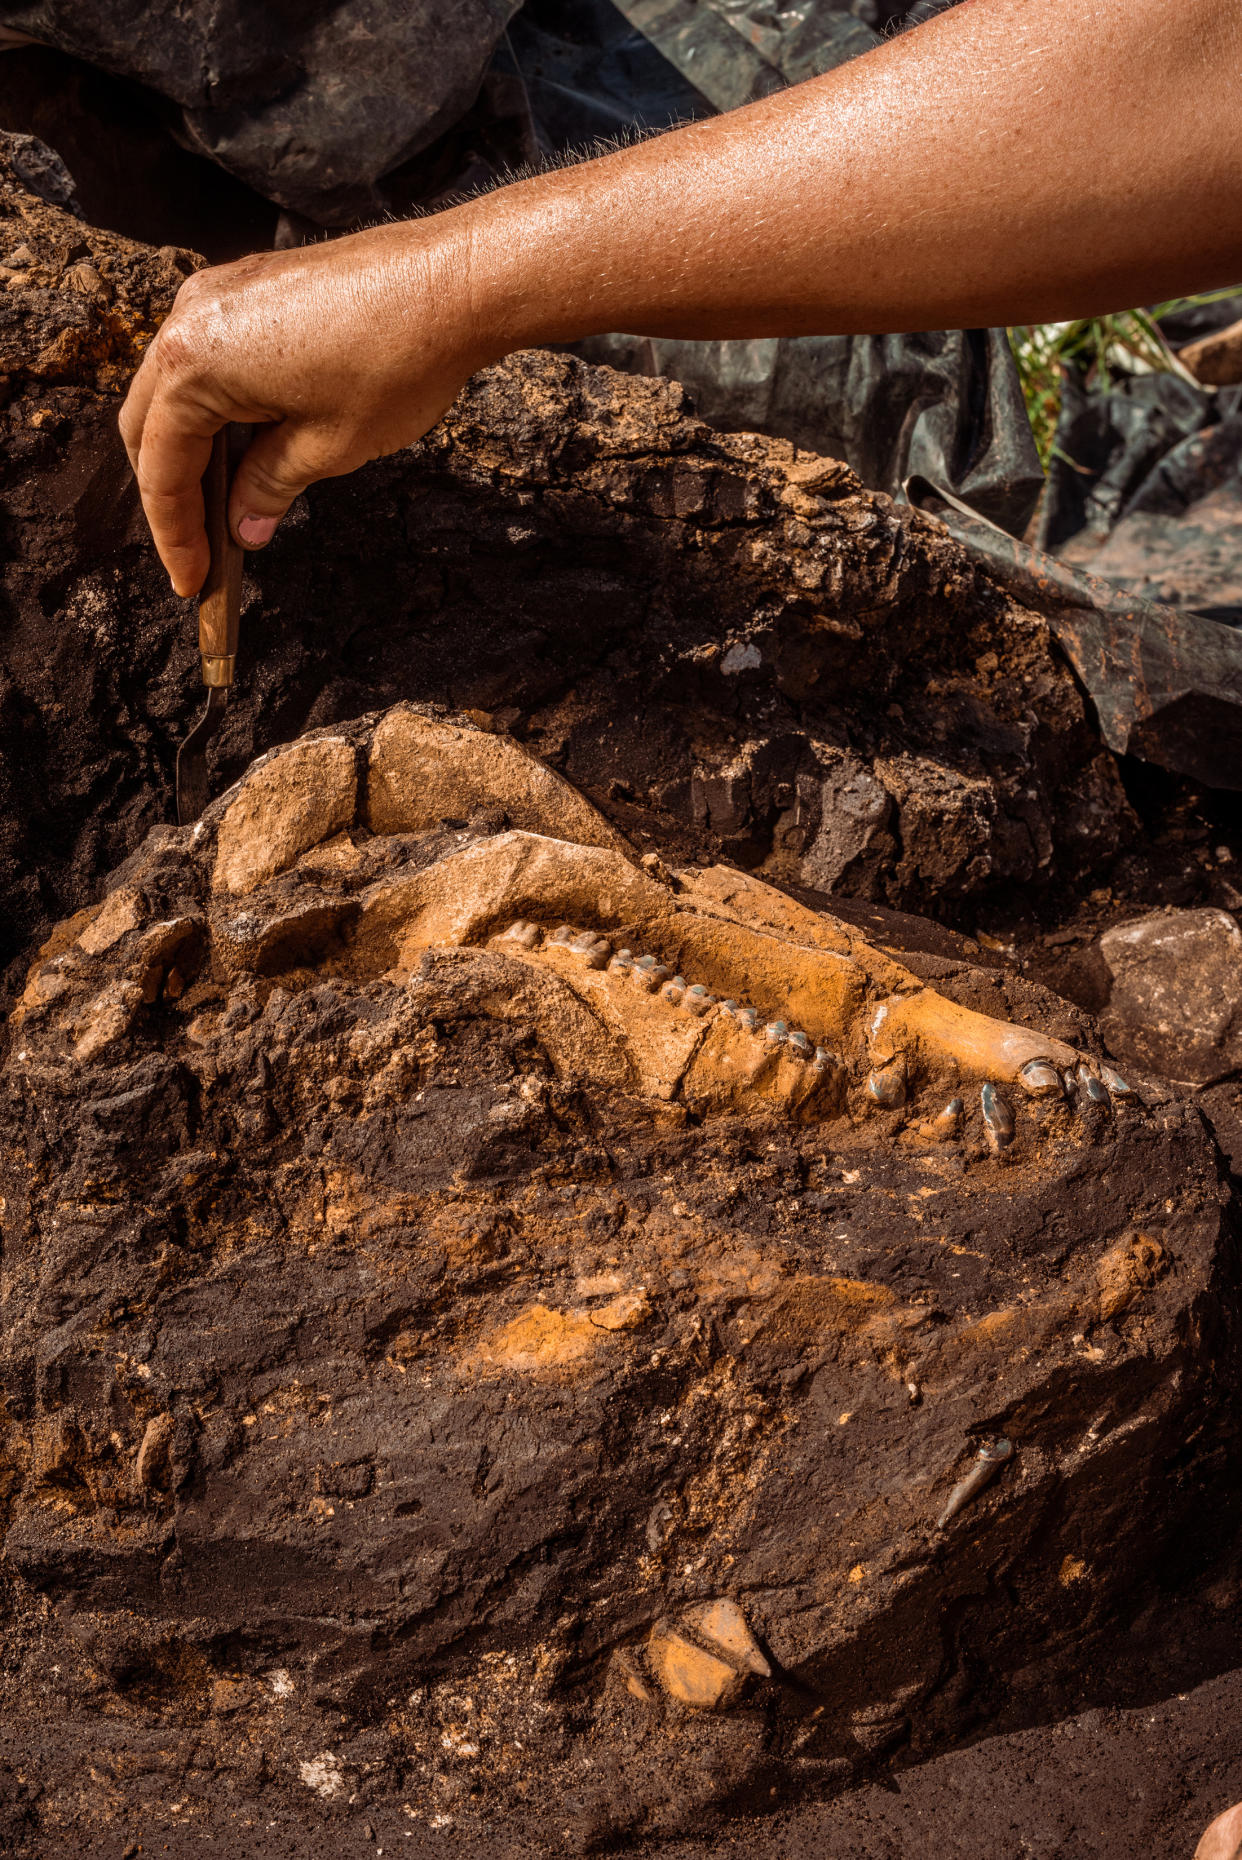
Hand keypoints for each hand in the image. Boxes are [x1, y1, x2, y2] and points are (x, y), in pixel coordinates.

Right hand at [118, 217, 483, 595]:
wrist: (450, 282)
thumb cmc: (393, 363)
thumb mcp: (326, 449)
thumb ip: (268, 488)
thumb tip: (242, 526)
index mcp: (193, 364)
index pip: (161, 467)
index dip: (174, 534)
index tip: (191, 581)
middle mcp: (189, 319)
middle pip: (150, 425)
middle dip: (171, 494)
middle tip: (198, 553)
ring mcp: (218, 294)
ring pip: (175, 390)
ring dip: (193, 451)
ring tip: (222, 509)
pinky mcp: (249, 286)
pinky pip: (209, 358)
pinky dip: (216, 409)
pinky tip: (246, 450)